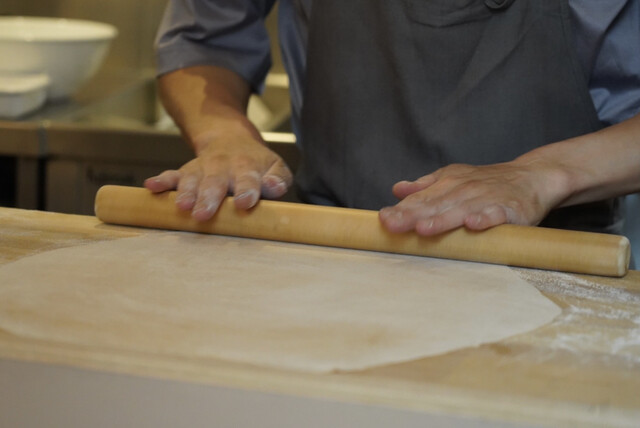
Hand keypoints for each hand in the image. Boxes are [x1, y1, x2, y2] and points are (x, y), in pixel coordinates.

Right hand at [144, 127, 291, 220]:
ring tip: (182, 206)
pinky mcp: (186, 171)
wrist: (230, 139)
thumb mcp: (275, 167)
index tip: (244, 203)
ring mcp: (203, 169)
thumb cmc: (257, 164)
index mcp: (247, 168)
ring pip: (192, 179)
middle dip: (209, 198)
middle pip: (215, 182)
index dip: (246, 191)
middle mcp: (223, 167)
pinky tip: (151, 187)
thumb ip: (278, 179)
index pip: (248, 180)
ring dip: (186, 192)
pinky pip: (172, 174)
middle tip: (203, 214)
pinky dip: (162, 181)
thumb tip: (274, 187)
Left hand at [379, 160, 570, 235]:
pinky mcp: (510, 209)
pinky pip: (496, 214)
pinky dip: (485, 218)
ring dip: (443, 220)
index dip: (402, 209)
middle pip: (435, 205)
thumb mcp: (453, 179)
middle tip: (392, 224)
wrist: (531, 177)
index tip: (383, 219)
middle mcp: (464, 190)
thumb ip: (425, 186)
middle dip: (413, 215)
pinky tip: (473, 225)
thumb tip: (397, 189)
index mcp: (448, 184)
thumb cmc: (486, 183)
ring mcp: (486, 199)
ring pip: (461, 210)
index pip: (421, 198)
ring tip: (424, 229)